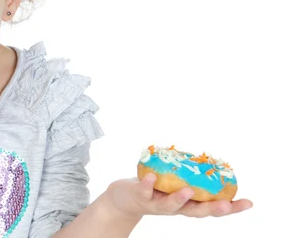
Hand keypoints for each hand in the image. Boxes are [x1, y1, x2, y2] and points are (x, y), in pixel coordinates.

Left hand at [105, 173, 252, 218]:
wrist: (124, 199)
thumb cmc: (155, 189)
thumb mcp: (175, 185)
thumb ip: (191, 177)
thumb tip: (210, 161)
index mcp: (187, 204)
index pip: (212, 207)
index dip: (231, 208)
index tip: (249, 203)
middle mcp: (175, 207)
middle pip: (196, 211)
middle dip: (212, 209)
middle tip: (227, 205)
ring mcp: (157, 203)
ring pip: (171, 205)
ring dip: (180, 198)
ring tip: (189, 190)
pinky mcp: (140, 196)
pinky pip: (145, 190)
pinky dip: (148, 184)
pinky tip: (151, 176)